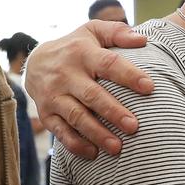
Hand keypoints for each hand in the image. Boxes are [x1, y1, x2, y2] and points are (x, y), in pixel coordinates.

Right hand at [24, 21, 153, 159]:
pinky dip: (75, 144)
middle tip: (134, 126)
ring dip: (96, 133)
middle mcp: (66, 74)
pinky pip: (60, 131)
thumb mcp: (93, 31)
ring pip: (76, 116)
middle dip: (113, 112)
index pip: (108, 64)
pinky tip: (93, 153)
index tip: (149, 87)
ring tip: (117, 147)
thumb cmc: (76, 47)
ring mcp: (54, 95)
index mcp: (82, 53)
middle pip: (92, 95)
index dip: (129, 75)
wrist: (35, 61)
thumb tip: (142, 40)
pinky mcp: (46, 113)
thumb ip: (117, 33)